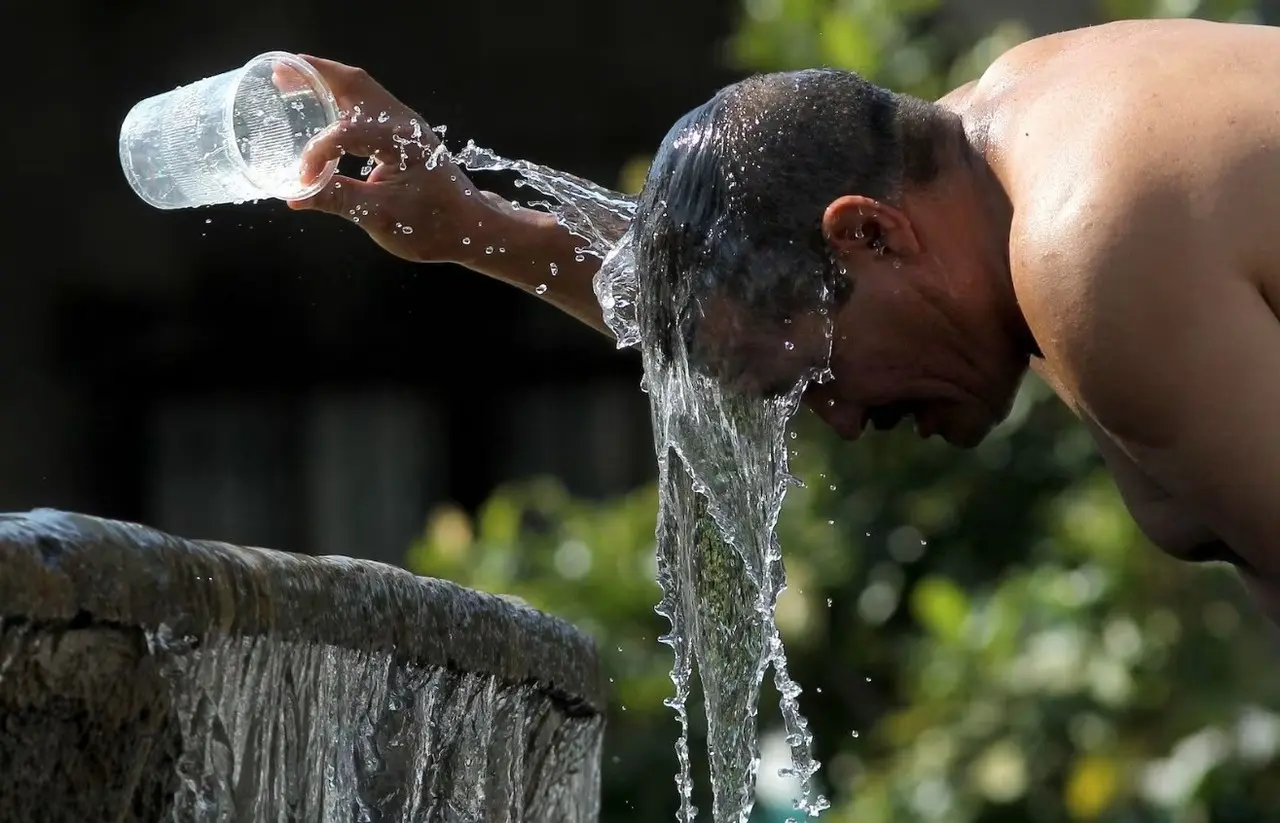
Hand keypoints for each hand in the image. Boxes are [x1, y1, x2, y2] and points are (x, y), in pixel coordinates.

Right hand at [286, 56, 489, 263]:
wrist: (469, 227)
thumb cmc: (432, 225)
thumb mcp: (381, 217)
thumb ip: (337, 200)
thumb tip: (296, 196)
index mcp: (399, 141)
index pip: (345, 133)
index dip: (317, 153)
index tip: (303, 180)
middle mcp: (403, 122)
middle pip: (354, 84)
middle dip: (315, 76)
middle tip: (280, 76)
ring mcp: (405, 124)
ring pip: (361, 89)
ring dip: (328, 82)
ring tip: (293, 81)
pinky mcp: (404, 134)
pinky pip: (368, 104)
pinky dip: (341, 98)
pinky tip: (322, 108)